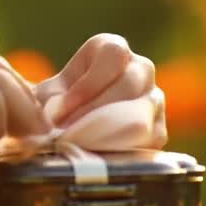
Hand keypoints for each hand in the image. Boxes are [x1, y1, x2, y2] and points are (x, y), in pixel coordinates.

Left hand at [32, 33, 165, 145]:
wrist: (72, 126)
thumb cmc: (60, 103)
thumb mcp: (50, 94)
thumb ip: (47, 100)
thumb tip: (49, 115)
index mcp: (114, 49)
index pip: (114, 56)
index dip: (86, 85)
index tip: (59, 111)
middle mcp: (141, 69)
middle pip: (129, 84)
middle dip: (92, 113)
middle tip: (65, 134)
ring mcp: (154, 99)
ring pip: (140, 115)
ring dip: (103, 135)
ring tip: (76, 147)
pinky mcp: (158, 131)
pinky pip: (146, 142)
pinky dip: (117, 151)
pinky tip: (93, 156)